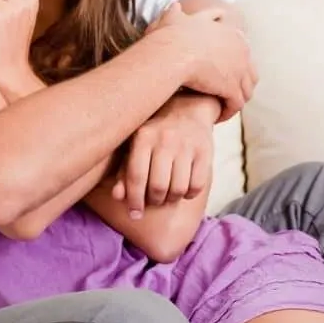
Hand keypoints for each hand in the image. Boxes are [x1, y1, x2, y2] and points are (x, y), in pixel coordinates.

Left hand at [111, 95, 216, 217]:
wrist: (188, 108)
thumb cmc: (154, 133)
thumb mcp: (135, 146)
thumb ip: (124, 171)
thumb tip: (118, 197)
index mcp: (143, 136)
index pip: (136, 176)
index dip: (134, 200)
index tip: (134, 214)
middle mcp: (165, 139)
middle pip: (158, 187)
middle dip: (154, 201)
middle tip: (153, 201)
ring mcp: (187, 145)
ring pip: (178, 189)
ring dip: (171, 199)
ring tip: (167, 195)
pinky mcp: (205, 151)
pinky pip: (197, 186)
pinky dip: (189, 194)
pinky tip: (183, 188)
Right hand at [146, 2, 257, 121]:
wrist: (172, 51)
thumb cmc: (170, 36)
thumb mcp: (175, 18)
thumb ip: (177, 12)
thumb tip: (175, 6)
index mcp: (232, 34)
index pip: (242, 52)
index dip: (233, 65)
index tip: (221, 74)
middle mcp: (242, 51)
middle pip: (249, 73)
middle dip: (239, 84)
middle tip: (226, 94)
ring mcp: (239, 71)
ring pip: (245, 91)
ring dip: (235, 100)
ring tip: (222, 108)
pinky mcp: (232, 88)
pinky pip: (235, 105)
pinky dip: (228, 112)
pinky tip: (217, 117)